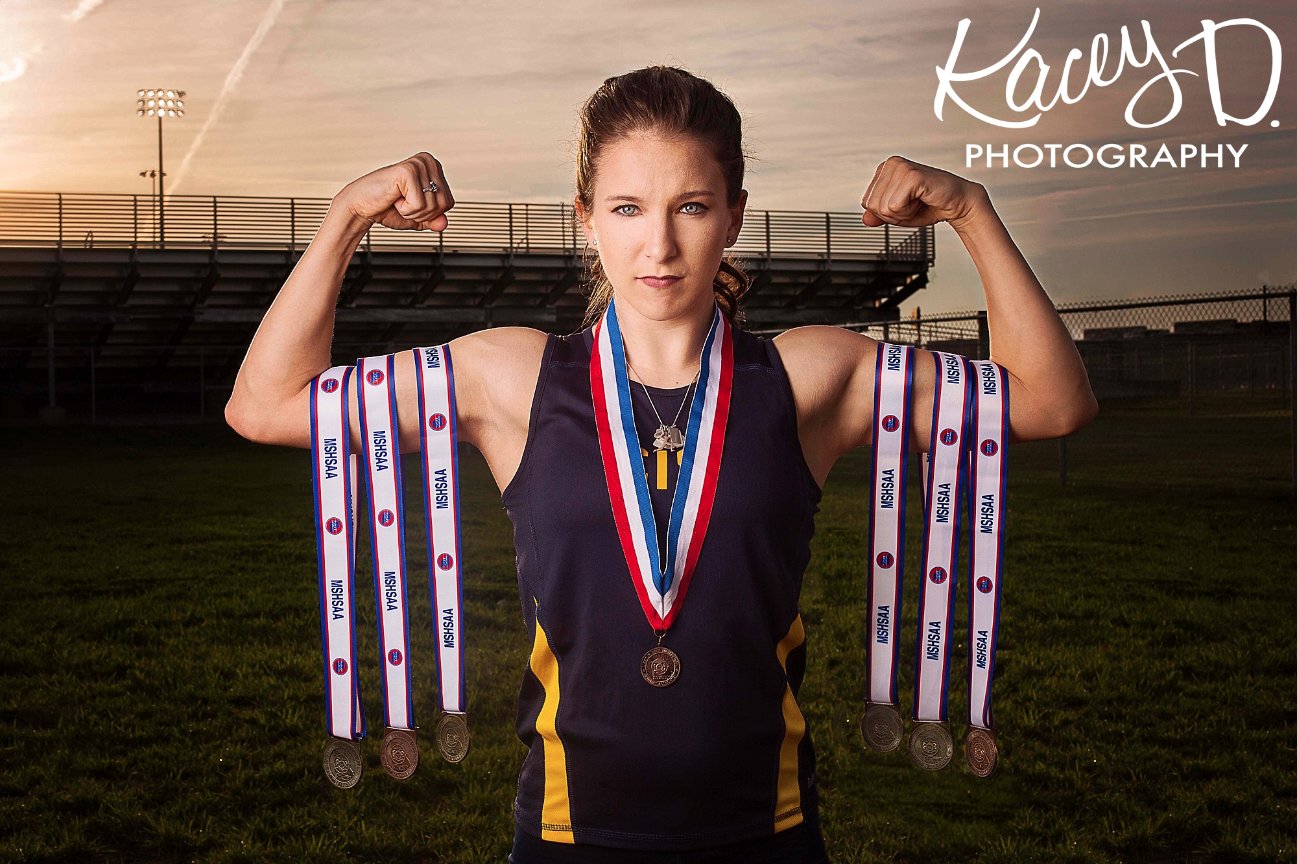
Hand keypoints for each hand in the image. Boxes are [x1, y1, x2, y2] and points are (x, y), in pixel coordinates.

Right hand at [334, 152, 454, 231]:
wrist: (361, 206)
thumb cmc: (387, 208)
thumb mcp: (417, 217)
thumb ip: (434, 220)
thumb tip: (444, 223)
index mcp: (434, 168)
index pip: (449, 203)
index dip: (431, 213)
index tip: (411, 204)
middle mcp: (429, 161)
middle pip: (444, 204)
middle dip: (423, 214)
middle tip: (403, 203)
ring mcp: (419, 164)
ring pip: (432, 206)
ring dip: (413, 211)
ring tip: (398, 199)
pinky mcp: (408, 170)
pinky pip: (419, 204)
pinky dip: (405, 209)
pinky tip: (394, 197)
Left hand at [860, 156, 986, 231]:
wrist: (957, 204)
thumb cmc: (929, 205)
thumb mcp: (897, 214)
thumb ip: (879, 215)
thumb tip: (865, 219)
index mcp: (885, 170)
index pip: (866, 203)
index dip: (886, 213)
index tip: (905, 204)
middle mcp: (891, 164)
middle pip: (872, 206)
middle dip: (892, 214)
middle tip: (913, 204)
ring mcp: (900, 167)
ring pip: (883, 208)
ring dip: (902, 213)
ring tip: (918, 201)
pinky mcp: (911, 175)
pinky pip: (894, 207)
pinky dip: (908, 212)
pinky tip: (922, 199)